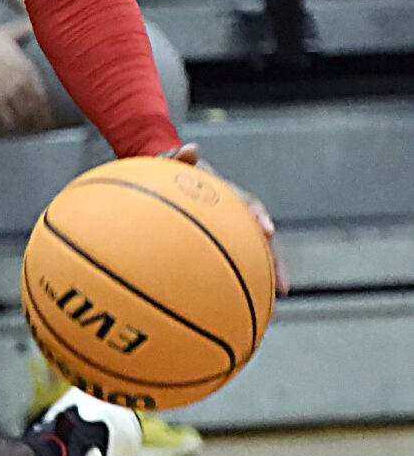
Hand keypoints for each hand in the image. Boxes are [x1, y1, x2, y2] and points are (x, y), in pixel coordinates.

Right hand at [0, 21, 55, 132]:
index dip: (46, 105)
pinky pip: (7, 118)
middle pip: (36, 106)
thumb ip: (22, 30)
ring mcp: (9, 93)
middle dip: (40, 118)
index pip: (42, 92)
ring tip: (29, 130)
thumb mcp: (6, 32)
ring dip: (27, 123)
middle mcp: (22, 83)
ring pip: (24, 114)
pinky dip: (9, 124)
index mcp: (27, 68)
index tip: (49, 113)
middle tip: (42, 127)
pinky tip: (10, 127)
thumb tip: (34, 24)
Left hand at [169, 143, 289, 294]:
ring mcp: (233, 231)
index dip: (260, 216)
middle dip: (275, 263)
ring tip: (272, 307)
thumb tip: (190, 148)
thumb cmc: (173, 172)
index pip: (250, 205)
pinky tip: (240, 308)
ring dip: (264, 280)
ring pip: (255, 257)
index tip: (267, 230)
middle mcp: (238, 215)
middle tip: (283, 287)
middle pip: (262, 241)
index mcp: (230, 195)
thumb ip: (181, 157)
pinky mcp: (225, 244)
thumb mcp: (175, 162)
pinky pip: (235, 264)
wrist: (171, 178)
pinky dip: (240, 283)